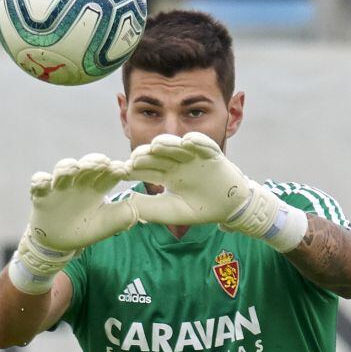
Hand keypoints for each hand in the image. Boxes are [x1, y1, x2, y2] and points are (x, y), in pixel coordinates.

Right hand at [29, 153, 137, 250]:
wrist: (58, 242)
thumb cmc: (85, 229)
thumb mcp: (105, 226)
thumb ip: (121, 218)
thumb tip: (135, 210)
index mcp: (98, 188)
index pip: (108, 175)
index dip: (115, 170)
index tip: (123, 170)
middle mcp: (79, 183)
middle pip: (86, 166)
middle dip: (94, 162)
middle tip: (103, 163)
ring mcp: (60, 187)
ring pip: (63, 170)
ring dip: (68, 167)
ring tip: (74, 168)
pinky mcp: (41, 194)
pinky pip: (38, 184)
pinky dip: (40, 181)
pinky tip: (44, 182)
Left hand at [125, 132, 250, 225]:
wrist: (228, 208)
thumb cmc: (198, 209)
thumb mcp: (170, 210)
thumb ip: (148, 206)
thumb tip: (124, 201)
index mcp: (165, 174)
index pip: (146, 169)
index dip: (135, 169)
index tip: (122, 172)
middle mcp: (177, 162)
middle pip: (159, 155)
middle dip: (147, 155)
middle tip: (135, 158)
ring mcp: (194, 156)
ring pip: (178, 147)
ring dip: (168, 144)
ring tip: (157, 145)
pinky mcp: (212, 155)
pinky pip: (205, 145)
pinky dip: (198, 142)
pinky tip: (188, 141)